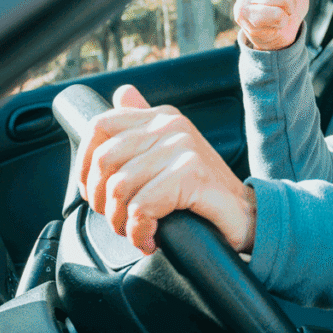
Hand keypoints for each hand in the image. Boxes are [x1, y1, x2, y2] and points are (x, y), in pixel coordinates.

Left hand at [77, 85, 256, 254]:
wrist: (248, 214)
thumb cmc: (204, 191)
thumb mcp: (172, 153)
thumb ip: (144, 125)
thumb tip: (122, 93)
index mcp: (162, 118)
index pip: (100, 125)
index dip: (84, 163)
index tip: (92, 192)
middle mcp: (171, 126)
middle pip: (104, 160)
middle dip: (101, 200)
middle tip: (119, 220)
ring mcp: (183, 147)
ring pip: (120, 187)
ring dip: (121, 222)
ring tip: (137, 232)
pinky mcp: (192, 174)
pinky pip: (143, 207)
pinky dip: (139, 232)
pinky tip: (150, 240)